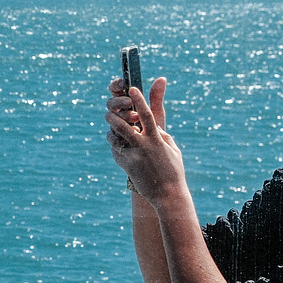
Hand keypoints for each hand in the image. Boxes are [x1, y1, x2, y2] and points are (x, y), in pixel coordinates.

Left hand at [105, 76, 185, 200]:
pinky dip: (115, 145)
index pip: (147, 114)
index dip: (139, 99)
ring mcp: (133, 157)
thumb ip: (162, 135)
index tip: (132, 88)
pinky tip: (119, 145)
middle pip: (123, 125)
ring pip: (115, 137)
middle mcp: (144, 146)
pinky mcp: (126, 166)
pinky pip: (116, 151)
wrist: (167, 195)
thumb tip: (152, 126)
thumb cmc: (173, 170)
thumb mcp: (172, 149)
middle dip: (114, 115)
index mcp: (157, 139)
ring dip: (111, 131)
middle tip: (110, 111)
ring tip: (112, 128)